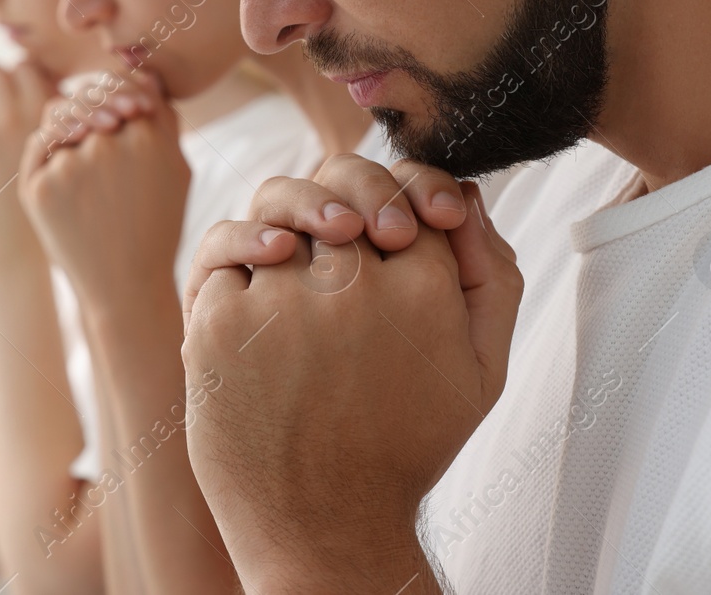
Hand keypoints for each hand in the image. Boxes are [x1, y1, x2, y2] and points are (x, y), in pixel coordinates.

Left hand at [18, 69, 190, 312]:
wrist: (126, 288)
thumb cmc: (155, 225)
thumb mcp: (178, 170)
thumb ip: (164, 119)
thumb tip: (143, 76)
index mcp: (148, 135)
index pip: (121, 84)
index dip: (117, 92)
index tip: (122, 114)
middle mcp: (108, 143)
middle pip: (87, 98)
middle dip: (92, 111)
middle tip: (101, 136)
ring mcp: (71, 164)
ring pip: (59, 119)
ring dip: (69, 131)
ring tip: (86, 167)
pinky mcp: (40, 186)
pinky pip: (39, 148)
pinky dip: (51, 156)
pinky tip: (68, 183)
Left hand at [180, 159, 522, 589]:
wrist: (325, 530)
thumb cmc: (405, 447)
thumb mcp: (482, 370)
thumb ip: (490, 273)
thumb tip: (463, 194)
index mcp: (425, 287)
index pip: (407, 184)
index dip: (399, 189)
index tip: (394, 227)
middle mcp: (354, 284)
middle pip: (339, 181)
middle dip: (341, 192)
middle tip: (343, 229)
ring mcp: (282, 300)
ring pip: (276, 207)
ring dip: (285, 218)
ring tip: (294, 255)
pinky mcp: (220, 322)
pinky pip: (223, 252)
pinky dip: (235, 259)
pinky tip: (257, 294)